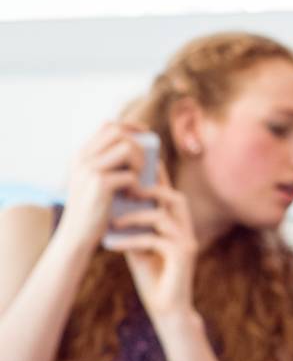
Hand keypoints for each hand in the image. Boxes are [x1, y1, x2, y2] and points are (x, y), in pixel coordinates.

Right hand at [57, 122, 152, 251]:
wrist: (77, 236)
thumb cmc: (94, 208)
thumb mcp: (96, 180)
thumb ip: (110, 161)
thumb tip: (142, 142)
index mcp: (81, 154)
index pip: (108, 125)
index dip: (131, 126)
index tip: (146, 134)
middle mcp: (82, 158)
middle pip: (119, 132)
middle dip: (138, 145)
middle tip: (143, 165)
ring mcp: (88, 170)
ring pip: (127, 148)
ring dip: (140, 163)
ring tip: (137, 181)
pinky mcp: (99, 184)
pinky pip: (130, 174)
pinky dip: (138, 185)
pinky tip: (132, 197)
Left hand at [114, 174, 197, 322]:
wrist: (168, 310)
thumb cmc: (154, 279)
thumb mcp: (139, 248)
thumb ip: (134, 229)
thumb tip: (116, 209)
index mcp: (179, 226)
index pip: (171, 196)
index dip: (158, 179)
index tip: (138, 165)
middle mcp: (187, 230)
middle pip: (174, 198)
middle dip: (149, 190)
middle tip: (124, 189)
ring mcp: (187, 242)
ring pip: (163, 215)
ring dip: (135, 215)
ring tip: (114, 220)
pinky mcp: (183, 256)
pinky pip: (155, 239)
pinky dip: (131, 239)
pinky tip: (112, 244)